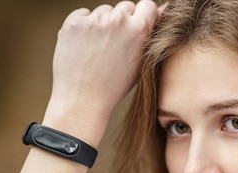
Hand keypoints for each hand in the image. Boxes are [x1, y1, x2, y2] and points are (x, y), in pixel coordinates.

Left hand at [44, 1, 160, 133]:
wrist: (82, 99)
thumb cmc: (114, 86)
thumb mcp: (140, 63)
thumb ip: (150, 34)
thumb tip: (163, 8)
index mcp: (139, 30)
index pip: (147, 5)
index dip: (143, 16)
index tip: (135, 28)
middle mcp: (118, 20)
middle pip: (125, 7)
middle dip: (122, 21)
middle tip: (114, 44)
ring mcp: (94, 20)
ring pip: (103, 11)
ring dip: (102, 24)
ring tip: (97, 50)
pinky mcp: (74, 22)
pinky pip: (82, 16)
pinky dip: (83, 27)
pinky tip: (84, 47)